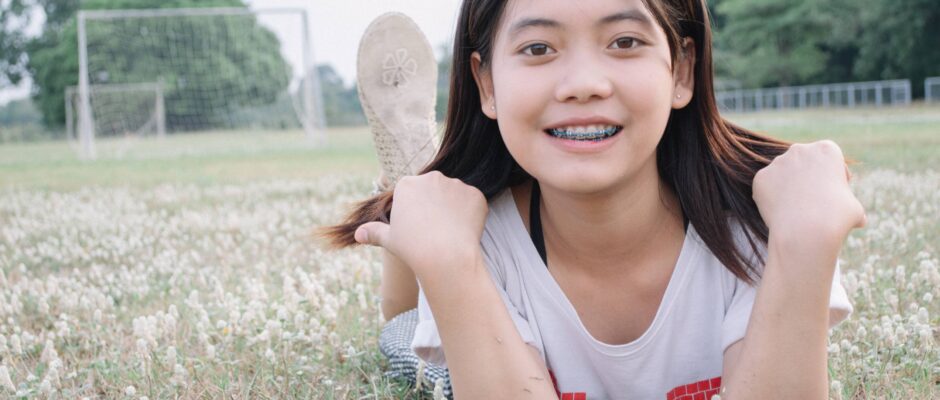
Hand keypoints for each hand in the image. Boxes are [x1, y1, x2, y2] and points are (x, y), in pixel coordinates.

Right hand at [354, 171, 488, 280]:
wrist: (445, 257)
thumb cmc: (413, 248)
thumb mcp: (390, 239)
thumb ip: (374, 232)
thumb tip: (359, 234)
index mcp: (407, 184)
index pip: (413, 192)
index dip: (416, 210)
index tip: (419, 227)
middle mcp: (432, 177)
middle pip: (434, 189)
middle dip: (435, 205)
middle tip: (436, 230)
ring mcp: (455, 184)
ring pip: (455, 195)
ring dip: (454, 208)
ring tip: (450, 232)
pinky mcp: (476, 194)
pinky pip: (473, 202)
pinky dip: (471, 214)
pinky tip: (465, 230)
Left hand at [752, 140, 865, 252]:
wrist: (806, 230)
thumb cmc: (836, 218)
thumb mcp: (855, 209)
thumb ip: (850, 205)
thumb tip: (858, 220)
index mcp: (826, 149)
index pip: (829, 158)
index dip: (834, 173)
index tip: (835, 188)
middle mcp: (800, 150)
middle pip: (804, 162)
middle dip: (807, 176)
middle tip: (811, 197)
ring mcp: (777, 163)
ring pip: (784, 174)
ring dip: (788, 185)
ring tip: (794, 207)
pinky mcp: (760, 178)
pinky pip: (767, 187)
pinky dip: (771, 196)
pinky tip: (778, 211)